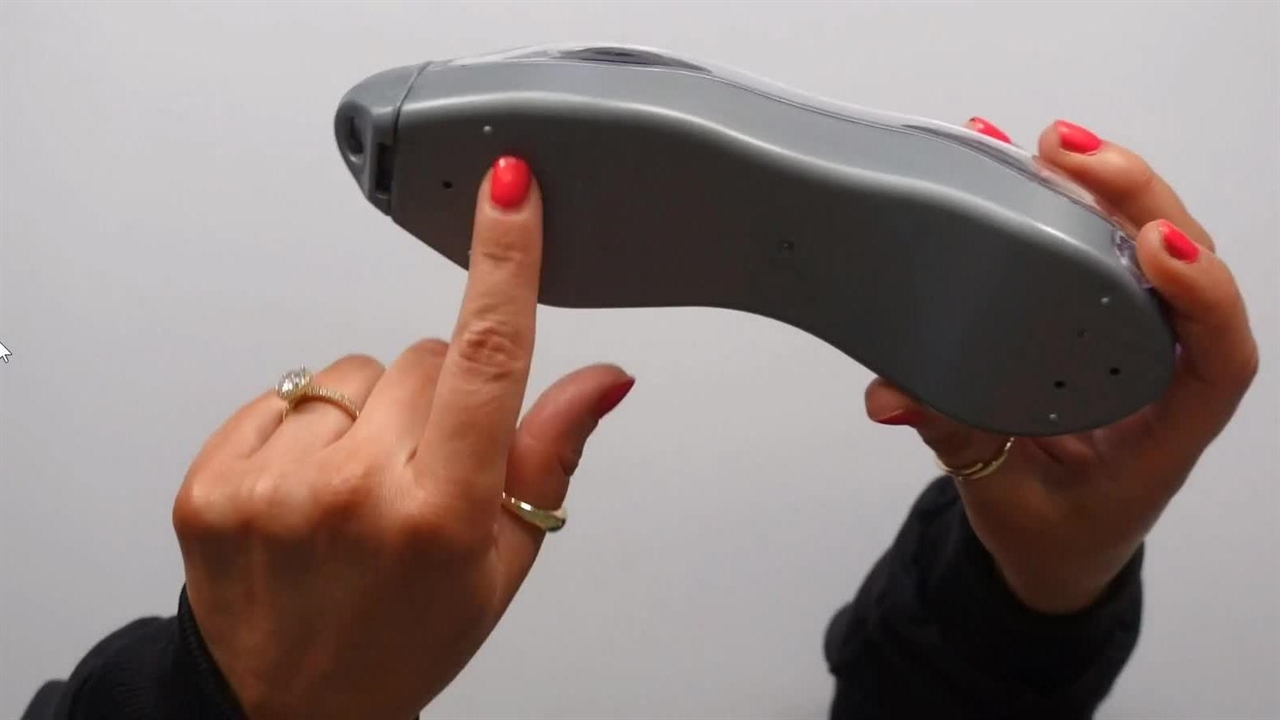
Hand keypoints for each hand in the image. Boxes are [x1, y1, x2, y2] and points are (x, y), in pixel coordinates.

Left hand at [172, 157, 634, 718]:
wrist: (285, 701)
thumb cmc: (407, 635)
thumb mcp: (504, 562)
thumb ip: (551, 453)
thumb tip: (604, 377)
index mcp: (444, 512)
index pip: (490, 357)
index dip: (504, 259)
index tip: (509, 186)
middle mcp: (358, 491)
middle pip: (425, 356)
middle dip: (441, 395)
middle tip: (426, 467)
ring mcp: (277, 484)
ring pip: (353, 370)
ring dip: (369, 409)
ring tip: (362, 483)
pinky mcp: (214, 478)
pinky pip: (284, 393)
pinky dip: (303, 426)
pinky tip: (309, 485)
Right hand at [866, 119, 1258, 613]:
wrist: (1051, 547)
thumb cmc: (1052, 532)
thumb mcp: (1002, 500)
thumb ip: (955, 443)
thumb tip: (893, 396)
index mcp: (1166, 431)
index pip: (1217, 355)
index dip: (1202, 293)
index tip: (1155, 247)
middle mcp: (1160, 372)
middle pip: (1185, 271)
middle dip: (1141, 203)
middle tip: (1076, 157)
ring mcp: (1127, 341)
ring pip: (1148, 248)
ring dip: (1110, 190)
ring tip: (1051, 145)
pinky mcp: (1087, 322)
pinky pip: (1092, 253)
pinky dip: (1061, 206)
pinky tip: (1018, 163)